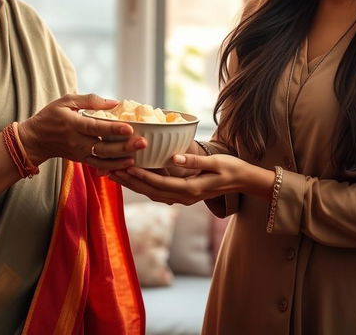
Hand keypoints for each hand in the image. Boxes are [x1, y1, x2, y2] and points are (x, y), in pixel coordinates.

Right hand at [18, 93, 146, 169]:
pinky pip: (99, 166)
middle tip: (142, 143)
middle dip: (124, 146)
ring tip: (138, 157)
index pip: (96, 127)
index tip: (129, 128)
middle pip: (103, 147)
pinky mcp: (81, 160)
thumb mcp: (66, 101)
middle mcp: (77, 141)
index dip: (113, 129)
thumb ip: (90, 100)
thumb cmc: (51, 116)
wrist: (35, 140)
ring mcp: (79, 153)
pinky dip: (113, 167)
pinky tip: (127, 164)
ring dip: (121, 159)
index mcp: (74, 124)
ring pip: (103, 159)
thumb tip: (114, 102)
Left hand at [110, 152, 258, 204]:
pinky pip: (158, 192)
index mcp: (191, 189)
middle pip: (150, 191)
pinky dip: (143, 185)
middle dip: (129, 181)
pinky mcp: (183, 194)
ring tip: (115, 173)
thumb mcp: (216, 162)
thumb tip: (175, 158)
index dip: (141, 176)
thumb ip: (195, 161)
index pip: (159, 184)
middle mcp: (184, 197)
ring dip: (133, 184)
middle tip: (110, 170)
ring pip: (152, 193)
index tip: (125, 166)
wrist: (244, 182)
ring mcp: (183, 197)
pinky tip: (133, 177)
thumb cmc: (232, 168)